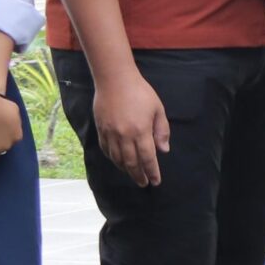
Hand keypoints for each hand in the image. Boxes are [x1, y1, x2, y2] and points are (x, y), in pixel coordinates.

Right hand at [92, 67, 169, 187]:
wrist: (114, 80)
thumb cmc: (140, 93)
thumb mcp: (158, 110)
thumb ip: (161, 131)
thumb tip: (163, 150)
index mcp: (141, 131)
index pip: (148, 158)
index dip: (152, 171)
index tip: (155, 181)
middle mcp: (124, 136)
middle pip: (131, 162)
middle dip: (138, 175)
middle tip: (143, 183)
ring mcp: (110, 133)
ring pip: (117, 158)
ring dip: (125, 170)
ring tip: (133, 175)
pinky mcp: (100, 130)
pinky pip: (106, 150)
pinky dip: (113, 159)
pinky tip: (118, 162)